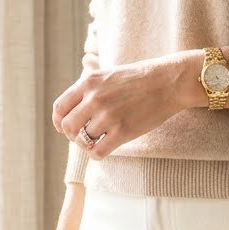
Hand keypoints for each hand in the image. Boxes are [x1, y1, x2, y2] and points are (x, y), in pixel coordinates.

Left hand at [52, 51, 205, 160]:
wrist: (168, 82)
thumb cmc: (140, 79)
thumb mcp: (108, 74)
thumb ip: (89, 88)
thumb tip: (73, 106)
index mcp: (89, 82)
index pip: (60, 108)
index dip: (59, 122)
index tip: (65, 128)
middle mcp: (95, 98)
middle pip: (68, 126)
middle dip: (72, 135)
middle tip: (83, 136)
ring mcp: (108, 115)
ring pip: (82, 140)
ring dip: (87, 144)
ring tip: (98, 141)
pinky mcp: (122, 131)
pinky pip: (98, 151)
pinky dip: (97, 155)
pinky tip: (105, 149)